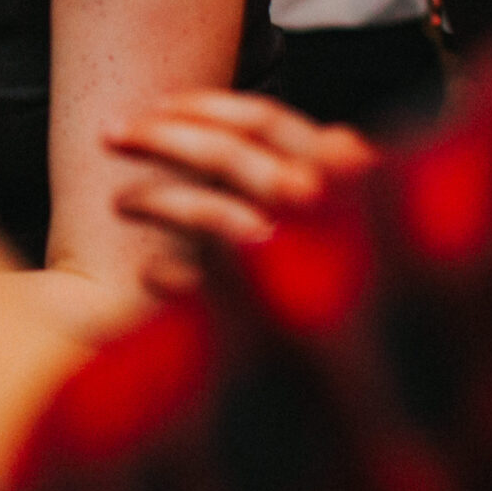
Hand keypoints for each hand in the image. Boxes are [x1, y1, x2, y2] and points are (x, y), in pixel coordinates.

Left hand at [108, 90, 377, 297]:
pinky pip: (202, 288)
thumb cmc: (367, 288)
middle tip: (109, 132)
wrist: (382, 385)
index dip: (205, 108)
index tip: (155, 105)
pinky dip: (169, 276)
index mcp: (350, 178)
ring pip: (210, 215)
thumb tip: (335, 136)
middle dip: (160, 136)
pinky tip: (149, 275)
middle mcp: (328, 213)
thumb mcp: (363, 221)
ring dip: (154, 200)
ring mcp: (301, 264)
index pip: (264, 121)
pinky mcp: (274, 320)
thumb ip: (334, 178)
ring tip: (118, 202)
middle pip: (227, 155)